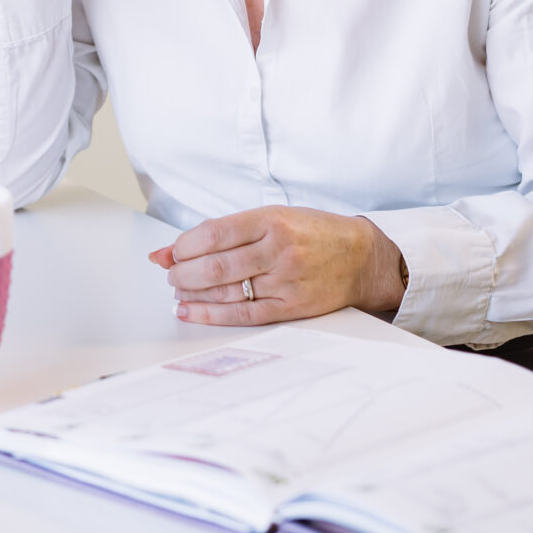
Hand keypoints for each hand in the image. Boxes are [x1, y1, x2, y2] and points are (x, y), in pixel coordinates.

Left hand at [148, 206, 405, 326]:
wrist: (362, 259)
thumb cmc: (313, 233)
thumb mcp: (272, 217)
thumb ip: (225, 231)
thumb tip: (171, 249)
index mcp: (272, 220)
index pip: (215, 233)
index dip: (184, 245)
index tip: (172, 252)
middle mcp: (279, 250)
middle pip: (216, 265)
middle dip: (183, 272)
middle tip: (170, 274)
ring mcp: (286, 281)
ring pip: (226, 290)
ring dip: (193, 293)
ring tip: (178, 291)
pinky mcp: (292, 307)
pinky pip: (243, 313)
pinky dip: (211, 314)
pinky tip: (190, 311)